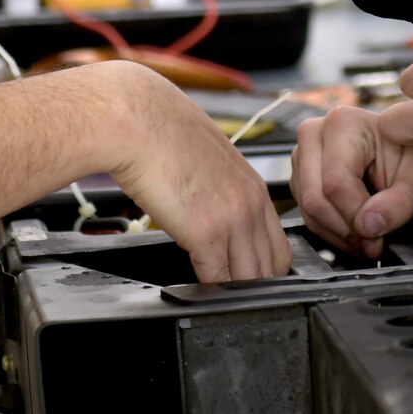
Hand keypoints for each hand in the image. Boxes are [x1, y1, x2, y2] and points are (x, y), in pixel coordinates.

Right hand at [103, 63, 291, 282]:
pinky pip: (217, 278)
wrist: (134, 119)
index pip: (278, 245)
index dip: (264, 266)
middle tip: (232, 294)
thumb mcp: (206, 159)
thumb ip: (218, 188)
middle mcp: (251, 203)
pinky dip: (208, 289)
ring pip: (249, 277)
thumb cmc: (159, 132)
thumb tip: (208, 209)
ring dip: (231, 289)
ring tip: (213, 295)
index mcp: (253, 186)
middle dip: (253, 284)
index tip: (246, 275)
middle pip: (271, 266)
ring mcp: (233, 220)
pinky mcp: (206, 233)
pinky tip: (195, 287)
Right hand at [292, 106, 412, 258]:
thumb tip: (369, 226)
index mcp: (343, 123)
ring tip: (368, 240)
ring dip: (338, 234)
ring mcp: (302, 154)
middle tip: (373, 246)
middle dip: (346, 230)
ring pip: (308, 210)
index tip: (378, 238)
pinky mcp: (301, 175)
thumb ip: (398, 204)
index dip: (356, 219)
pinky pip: (306, 213)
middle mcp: (314, 134)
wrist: (411, 155)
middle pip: (315, 198)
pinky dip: (330, 230)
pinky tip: (355, 232)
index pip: (336, 184)